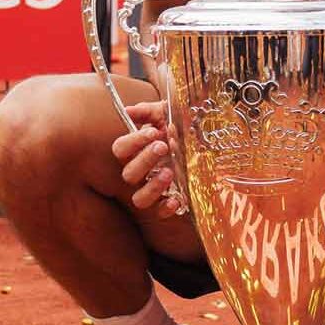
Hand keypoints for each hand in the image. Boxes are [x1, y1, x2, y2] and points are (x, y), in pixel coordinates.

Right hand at [112, 100, 185, 218]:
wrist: (204, 139)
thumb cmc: (179, 125)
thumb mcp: (166, 113)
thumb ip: (147, 111)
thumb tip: (128, 111)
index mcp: (136, 150)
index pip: (120, 149)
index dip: (133, 142)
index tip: (154, 132)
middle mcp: (142, 171)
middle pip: (129, 174)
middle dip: (145, 160)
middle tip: (163, 146)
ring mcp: (154, 188)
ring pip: (139, 199)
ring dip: (152, 187)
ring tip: (169, 172)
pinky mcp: (169, 201)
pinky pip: (160, 213)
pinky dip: (166, 208)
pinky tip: (177, 198)